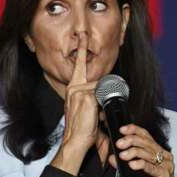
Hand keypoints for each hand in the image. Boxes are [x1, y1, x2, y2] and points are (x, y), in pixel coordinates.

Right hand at [51, 32, 99, 175]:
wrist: (75, 141)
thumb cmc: (81, 127)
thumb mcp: (85, 109)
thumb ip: (91, 97)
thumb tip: (103, 94)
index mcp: (72, 88)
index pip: (79, 65)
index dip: (82, 49)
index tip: (83, 36)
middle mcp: (74, 87)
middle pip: (97, 80)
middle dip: (101, 94)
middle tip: (94, 110)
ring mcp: (79, 91)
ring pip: (101, 89)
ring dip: (102, 104)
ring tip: (93, 117)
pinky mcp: (86, 97)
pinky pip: (101, 97)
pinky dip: (102, 108)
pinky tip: (94, 117)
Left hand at [114, 124, 176, 176]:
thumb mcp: (137, 174)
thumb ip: (127, 164)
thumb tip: (113, 157)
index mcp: (159, 152)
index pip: (146, 136)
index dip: (134, 130)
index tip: (122, 130)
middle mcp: (164, 156)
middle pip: (147, 142)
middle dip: (131, 141)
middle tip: (119, 144)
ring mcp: (166, 165)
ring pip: (148, 153)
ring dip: (133, 152)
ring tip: (122, 155)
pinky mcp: (165, 176)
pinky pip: (151, 167)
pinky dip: (140, 164)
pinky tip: (132, 165)